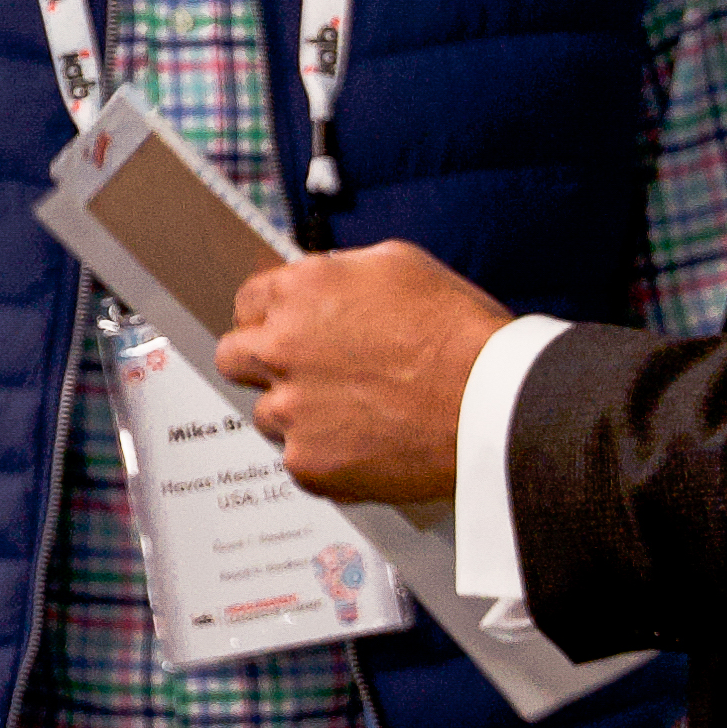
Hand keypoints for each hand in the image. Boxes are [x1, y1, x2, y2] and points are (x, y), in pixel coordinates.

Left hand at [211, 239, 512, 508]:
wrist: (492, 402)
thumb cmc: (460, 333)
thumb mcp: (399, 265)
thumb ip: (341, 272)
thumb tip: (321, 281)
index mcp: (299, 292)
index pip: (248, 303)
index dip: (271, 317)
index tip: (287, 331)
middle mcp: (280, 347)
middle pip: (234, 357)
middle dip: (262, 364)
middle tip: (304, 375)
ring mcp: (289, 409)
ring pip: (267, 414)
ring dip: (298, 413)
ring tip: (355, 414)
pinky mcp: (307, 462)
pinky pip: (298, 459)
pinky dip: (326, 455)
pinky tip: (367, 444)